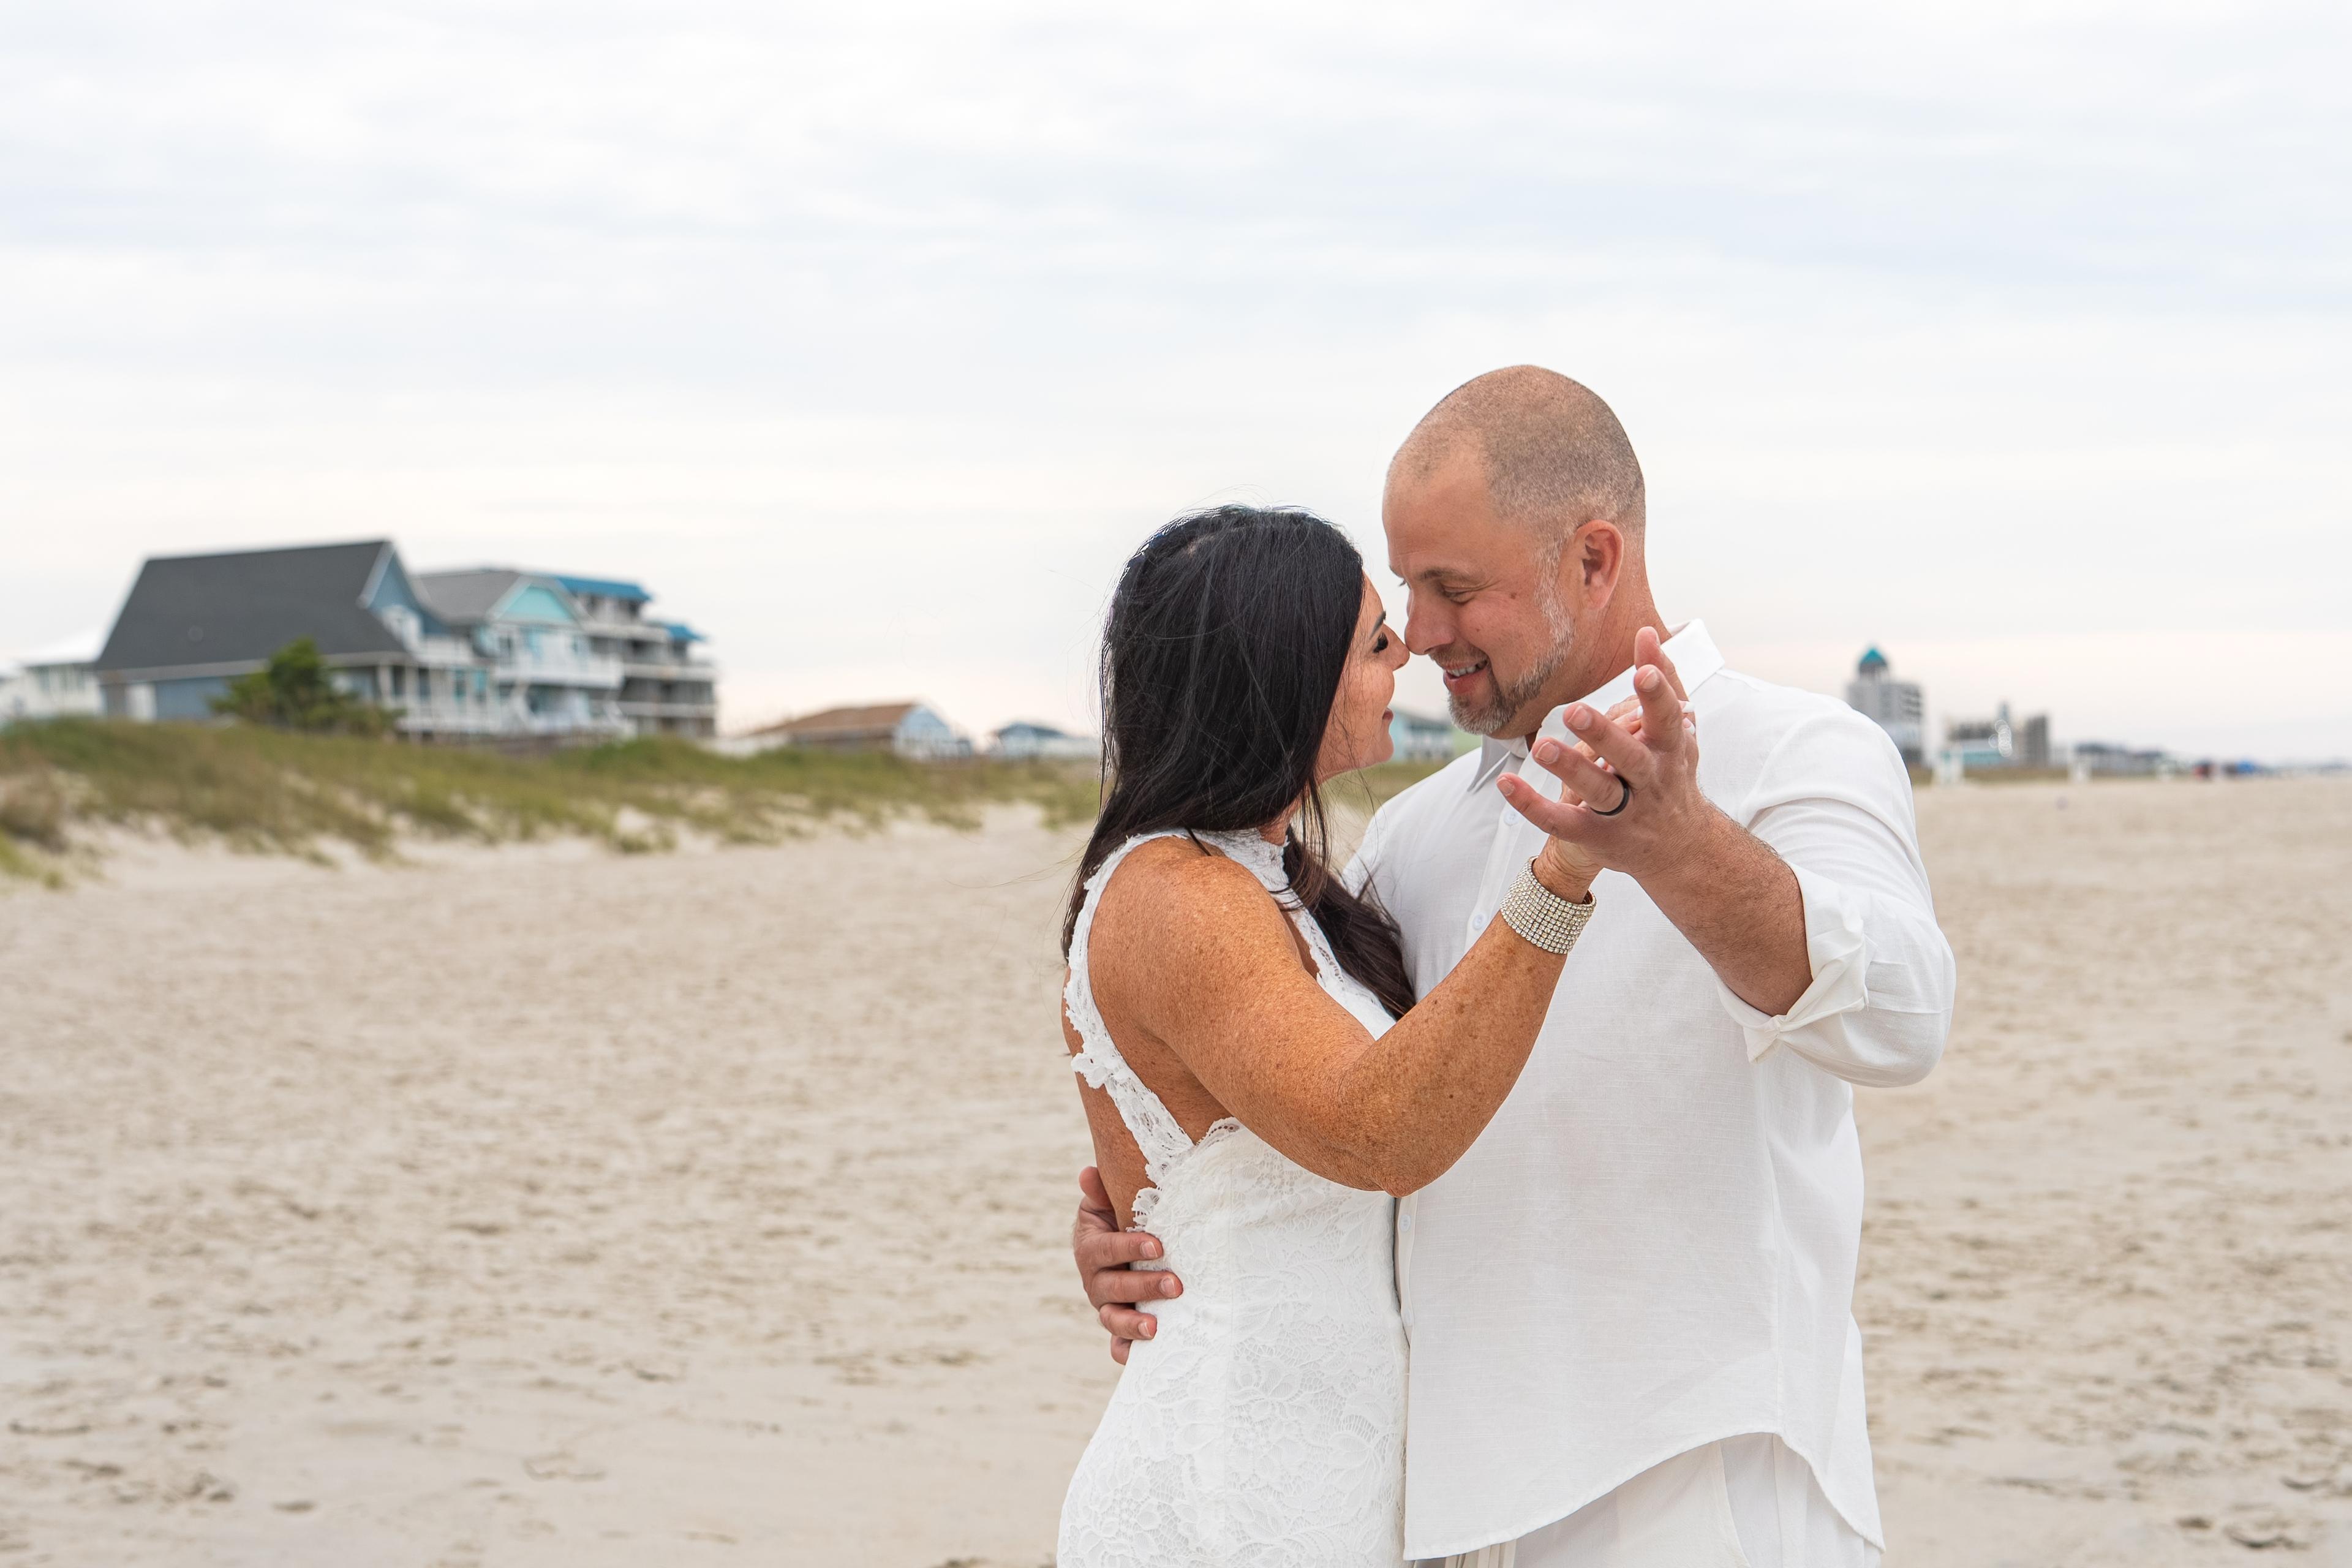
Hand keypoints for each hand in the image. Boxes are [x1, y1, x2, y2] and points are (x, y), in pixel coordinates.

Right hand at [1074, 1166, 1181, 1364]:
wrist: (1121, 1245)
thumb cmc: (1119, 1217)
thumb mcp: (1107, 1202)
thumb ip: (1100, 1190)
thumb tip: (1088, 1172)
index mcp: (1090, 1248)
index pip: (1106, 1249)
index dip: (1128, 1247)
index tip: (1157, 1245)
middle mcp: (1095, 1280)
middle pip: (1113, 1287)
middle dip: (1144, 1287)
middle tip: (1176, 1285)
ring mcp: (1106, 1305)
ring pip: (1112, 1318)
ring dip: (1133, 1324)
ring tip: (1156, 1327)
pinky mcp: (1118, 1325)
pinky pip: (1117, 1344)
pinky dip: (1125, 1351)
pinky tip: (1139, 1358)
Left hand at [1503, 627, 1713, 883]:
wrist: (1681, 848)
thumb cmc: (1672, 774)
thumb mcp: (1679, 732)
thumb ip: (1666, 683)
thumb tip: (1647, 633)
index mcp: (1670, 750)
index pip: (1665, 718)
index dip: (1657, 694)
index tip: (1642, 671)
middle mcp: (1651, 781)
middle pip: (1628, 757)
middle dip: (1604, 734)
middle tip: (1576, 711)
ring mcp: (1625, 812)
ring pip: (1597, 790)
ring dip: (1569, 767)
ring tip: (1540, 745)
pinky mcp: (1598, 836)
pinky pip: (1561, 821)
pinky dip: (1532, 805)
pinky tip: (1506, 783)